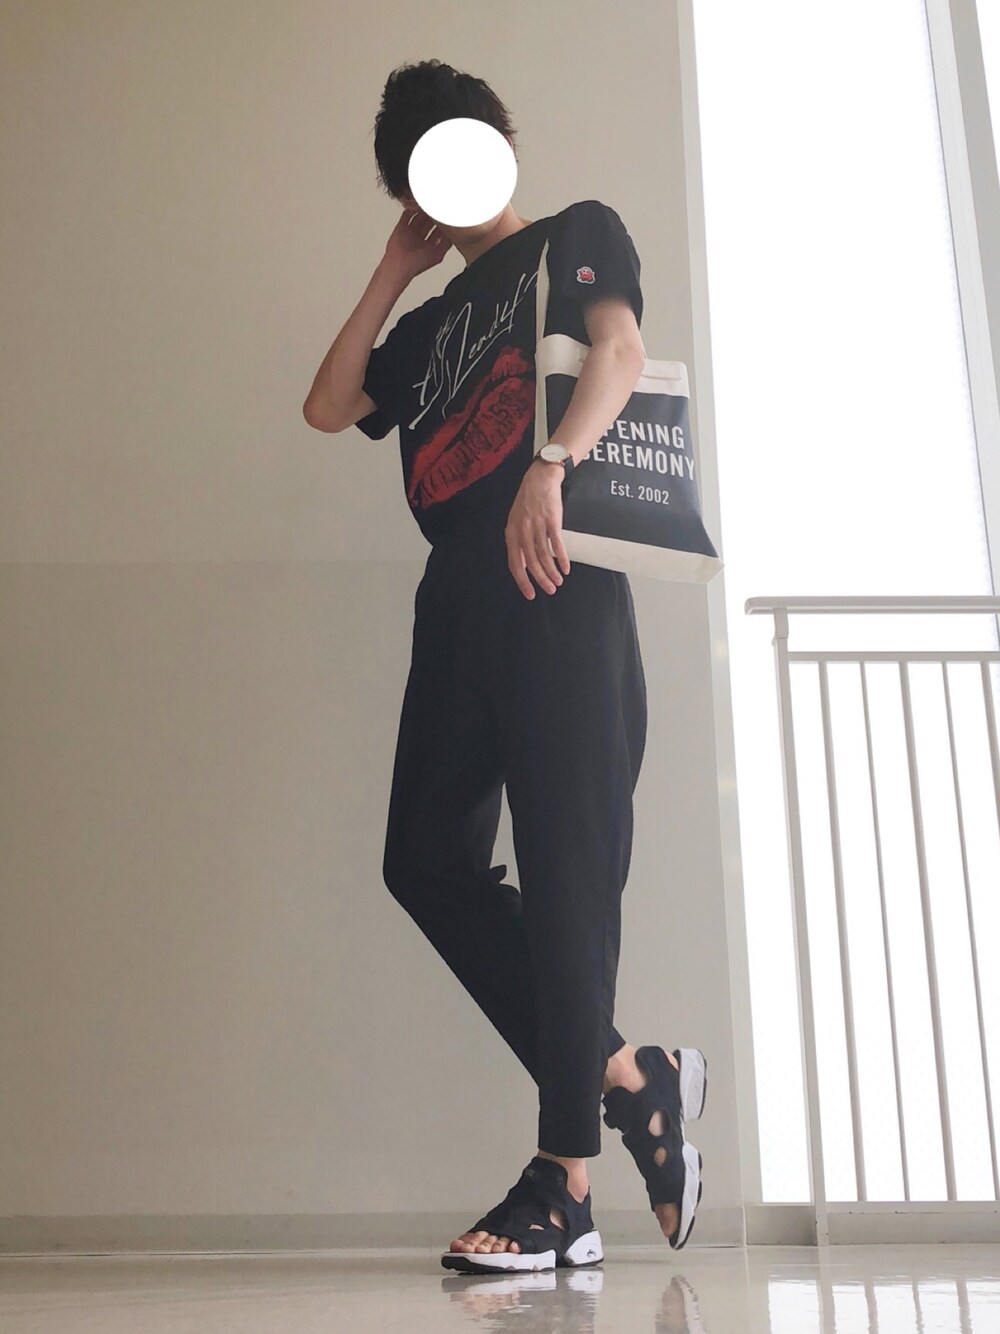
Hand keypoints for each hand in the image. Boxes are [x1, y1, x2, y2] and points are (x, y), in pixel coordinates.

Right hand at [382, 205, 452, 282]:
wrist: (400, 264)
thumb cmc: (417, 264)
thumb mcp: (438, 255)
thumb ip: (446, 244)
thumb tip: (454, 235)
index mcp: (428, 247)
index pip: (437, 232)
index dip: (442, 225)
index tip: (446, 217)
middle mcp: (419, 239)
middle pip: (428, 223)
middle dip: (433, 216)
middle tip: (438, 208)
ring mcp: (410, 233)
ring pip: (418, 218)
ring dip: (423, 211)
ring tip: (429, 203)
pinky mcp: (401, 228)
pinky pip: (406, 216)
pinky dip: (411, 210)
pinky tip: (416, 204)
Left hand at [504, 461, 571, 599]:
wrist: (540, 479)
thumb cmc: (528, 503)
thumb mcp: (516, 523)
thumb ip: (519, 544)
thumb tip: (523, 566)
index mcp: (511, 533)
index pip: (515, 563)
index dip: (522, 581)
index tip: (531, 594)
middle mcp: (522, 531)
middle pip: (531, 562)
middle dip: (541, 579)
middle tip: (550, 590)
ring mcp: (537, 525)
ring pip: (544, 555)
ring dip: (552, 572)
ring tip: (558, 582)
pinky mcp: (552, 520)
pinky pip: (557, 544)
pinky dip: (562, 558)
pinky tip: (565, 568)